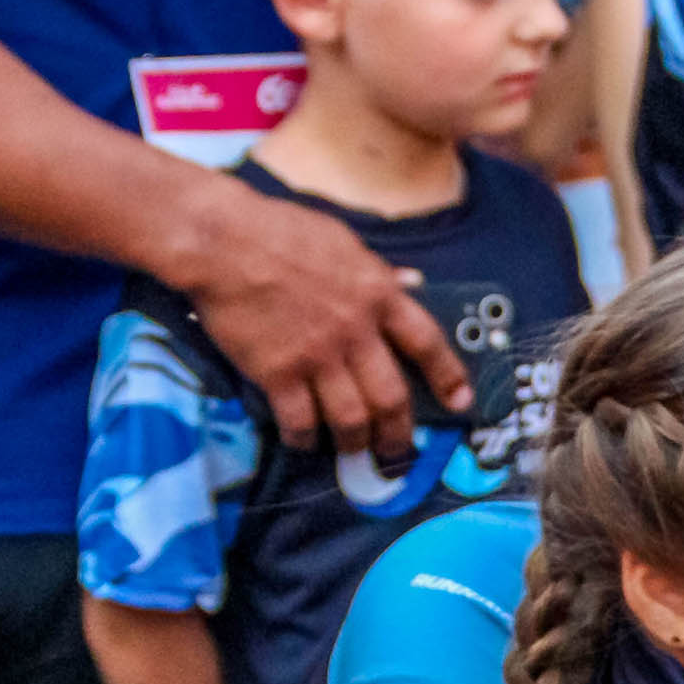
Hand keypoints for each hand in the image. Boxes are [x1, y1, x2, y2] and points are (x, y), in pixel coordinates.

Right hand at [186, 182, 468, 452]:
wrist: (222, 240)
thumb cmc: (279, 230)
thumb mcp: (343, 242)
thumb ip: (379, 271)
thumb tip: (411, 282)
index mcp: (377, 294)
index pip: (427, 343)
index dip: (448, 376)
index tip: (461, 402)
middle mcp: (355, 331)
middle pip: (392, 397)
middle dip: (399, 433)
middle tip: (399, 453)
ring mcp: (317, 355)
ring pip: (352, 418)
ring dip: (356, 444)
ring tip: (355, 453)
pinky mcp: (278, 372)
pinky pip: (300, 421)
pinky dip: (305, 439)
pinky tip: (303, 443)